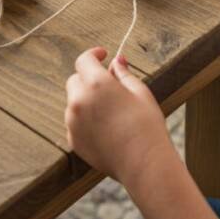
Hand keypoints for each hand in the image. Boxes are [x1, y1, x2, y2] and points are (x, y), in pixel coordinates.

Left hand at [65, 48, 172, 185]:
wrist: (144, 163)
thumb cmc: (146, 125)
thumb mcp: (140, 92)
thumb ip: (123, 74)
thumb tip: (115, 62)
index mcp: (95, 83)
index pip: (84, 60)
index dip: (94, 55)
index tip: (103, 55)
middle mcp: (78, 100)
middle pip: (75, 80)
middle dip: (89, 79)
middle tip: (110, 87)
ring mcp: (73, 122)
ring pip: (74, 102)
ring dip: (86, 100)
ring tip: (111, 113)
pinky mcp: (73, 140)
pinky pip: (74, 122)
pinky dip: (84, 120)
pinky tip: (106, 129)